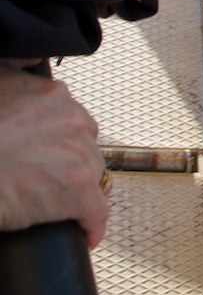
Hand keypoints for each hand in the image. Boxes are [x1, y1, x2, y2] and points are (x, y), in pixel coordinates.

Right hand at [0, 67, 108, 247]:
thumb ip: (14, 66)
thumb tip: (29, 58)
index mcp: (53, 95)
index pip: (71, 120)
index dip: (60, 142)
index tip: (49, 155)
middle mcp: (73, 119)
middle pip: (85, 147)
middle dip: (69, 164)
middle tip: (47, 181)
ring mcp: (77, 154)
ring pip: (92, 176)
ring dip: (78, 192)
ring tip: (56, 207)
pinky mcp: (76, 191)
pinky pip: (95, 212)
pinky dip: (90, 225)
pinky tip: (83, 236)